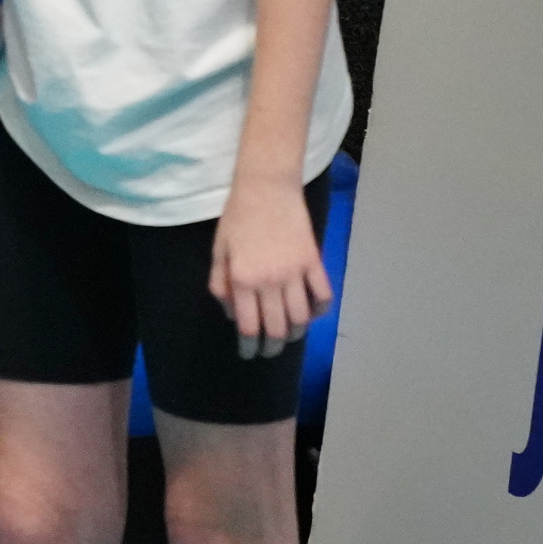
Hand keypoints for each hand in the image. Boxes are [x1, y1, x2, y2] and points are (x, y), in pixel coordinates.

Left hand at [209, 174, 329, 359]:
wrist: (266, 189)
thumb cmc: (237, 218)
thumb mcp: (219, 251)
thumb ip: (221, 284)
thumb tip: (232, 314)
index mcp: (244, 279)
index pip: (249, 325)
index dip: (249, 345)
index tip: (249, 354)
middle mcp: (271, 281)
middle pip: (278, 328)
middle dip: (272, 346)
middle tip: (268, 351)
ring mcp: (296, 273)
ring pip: (302, 318)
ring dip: (296, 333)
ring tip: (288, 336)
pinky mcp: (314, 263)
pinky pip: (323, 297)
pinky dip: (319, 311)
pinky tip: (310, 314)